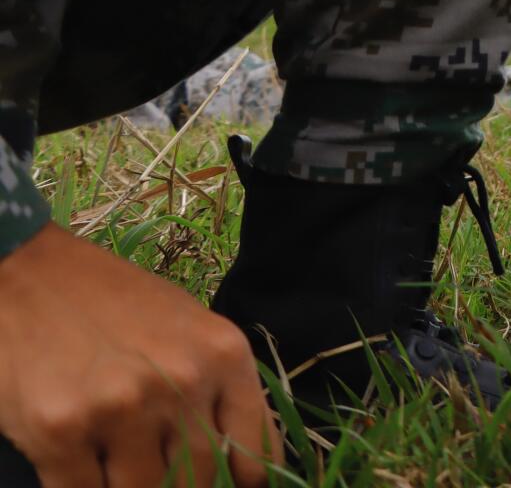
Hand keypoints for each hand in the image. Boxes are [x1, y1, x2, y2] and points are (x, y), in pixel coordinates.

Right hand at [0, 224, 280, 487]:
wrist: (27, 273)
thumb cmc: (114, 302)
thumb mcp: (188, 328)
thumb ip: (219, 388)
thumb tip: (242, 464)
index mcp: (223, 355)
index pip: (254, 452)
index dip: (244, 484)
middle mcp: (180, 382)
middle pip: (199, 481)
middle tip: (163, 475)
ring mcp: (120, 408)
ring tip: (117, 462)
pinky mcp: (58, 431)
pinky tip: (82, 468)